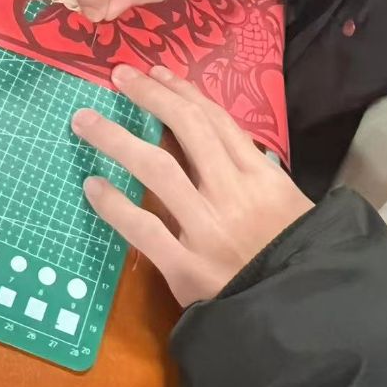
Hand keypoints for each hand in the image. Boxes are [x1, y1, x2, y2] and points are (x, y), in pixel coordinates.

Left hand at [72, 66, 312, 305]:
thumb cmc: (297, 259)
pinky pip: (141, 228)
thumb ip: (257, 177)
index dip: (183, 92)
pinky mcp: (185, 266)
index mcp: (261, 176)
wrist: (301, 314)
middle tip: (118, 77)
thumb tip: (224, 148)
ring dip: (116, 139)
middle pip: (186, 130)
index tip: (157, 73)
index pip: (216, 121)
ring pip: (156, 169)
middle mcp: (232, 193)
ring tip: (85, 121)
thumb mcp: (291, 206)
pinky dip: (113, 204)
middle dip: (149, 97)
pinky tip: (92, 185)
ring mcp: (206, 228)